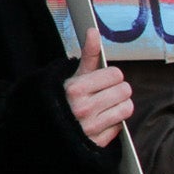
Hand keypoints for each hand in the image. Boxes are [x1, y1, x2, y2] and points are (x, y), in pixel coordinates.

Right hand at [64, 28, 132, 148]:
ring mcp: (90, 127)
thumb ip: (88, 54)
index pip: (115, 74)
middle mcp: (83, 108)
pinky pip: (120, 126)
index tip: (102, 80)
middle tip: (105, 93)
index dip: (111, 76)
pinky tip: (101, 121)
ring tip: (106, 106)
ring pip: (127, 108)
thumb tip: (93, 31)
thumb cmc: (62, 99)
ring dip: (120, 106)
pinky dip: (113, 123)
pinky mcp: (97, 143)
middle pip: (124, 90)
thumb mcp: (73, 76)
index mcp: (76, 88)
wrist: (46, 129)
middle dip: (117, 90)